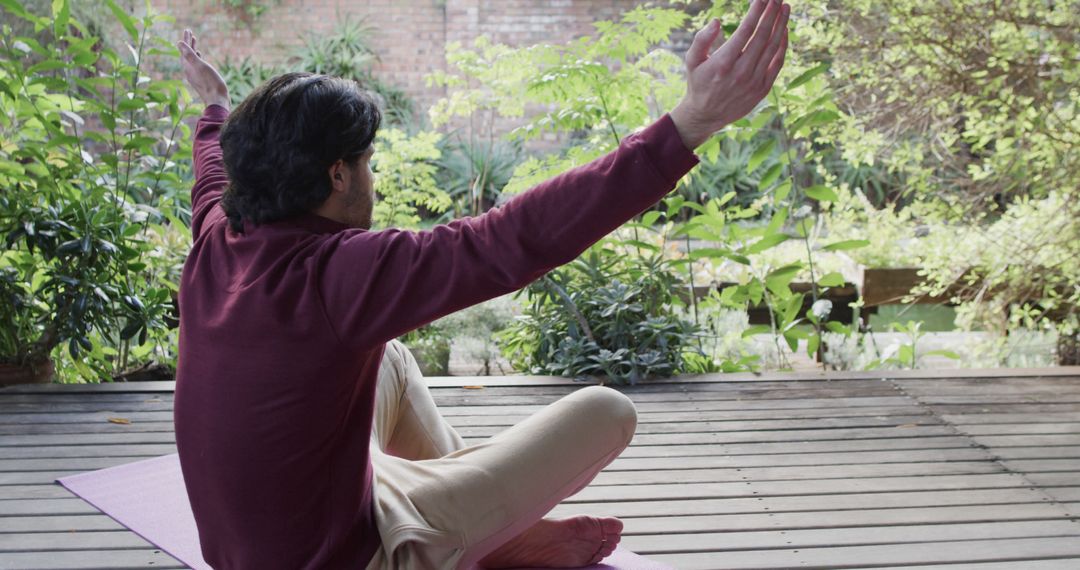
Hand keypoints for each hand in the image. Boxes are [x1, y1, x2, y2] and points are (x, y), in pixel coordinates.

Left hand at [177, 29, 230, 110]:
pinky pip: (196, 65)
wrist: (217, 100)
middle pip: (187, 54)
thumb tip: (179, 43)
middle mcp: (190, 71)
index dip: (186, 39)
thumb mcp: (200, 66)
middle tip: (190, 32)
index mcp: (188, 67)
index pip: (184, 50)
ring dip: (193, 49)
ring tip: (195, 41)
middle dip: (188, 43)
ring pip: (192, 59)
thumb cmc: (211, 83)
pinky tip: (201, 57)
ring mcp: (195, 76)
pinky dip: (197, 57)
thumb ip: (189, 54)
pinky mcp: (202, 79)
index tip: (187, 30)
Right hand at [670, 0, 789, 148]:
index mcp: (723, 63)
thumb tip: (716, 21)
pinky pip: (777, 62)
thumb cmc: (698, 83)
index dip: (756, 11)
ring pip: (773, 47)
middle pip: (763, 35)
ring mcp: (754, 81)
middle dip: (772, 12)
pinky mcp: (763, 89)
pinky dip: (783, 45)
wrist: (706, 115)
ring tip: (785, 8)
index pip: (746, 30)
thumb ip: (701, 39)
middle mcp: (741, 72)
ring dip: (781, 24)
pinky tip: (784, 30)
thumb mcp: (692, 61)